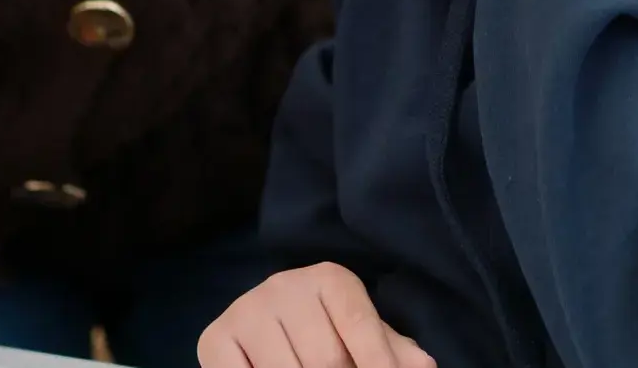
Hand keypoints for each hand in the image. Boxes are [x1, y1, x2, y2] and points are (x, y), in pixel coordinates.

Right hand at [198, 263, 434, 367]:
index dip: (378, 364)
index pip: (360, 328)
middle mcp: (284, 285)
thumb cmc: (327, 331)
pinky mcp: (214, 339)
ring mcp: (245, 311)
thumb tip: (422, 367)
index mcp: (330, 279)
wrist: (267, 318)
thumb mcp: (362, 335)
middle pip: (324, 361)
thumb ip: (391, 351)